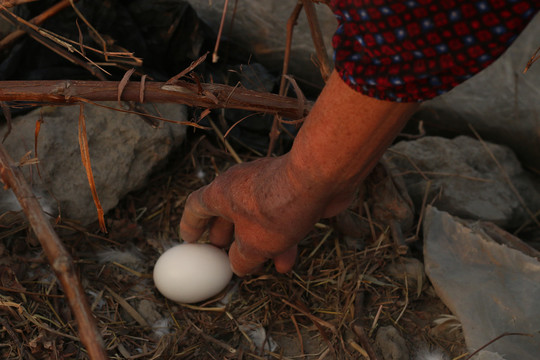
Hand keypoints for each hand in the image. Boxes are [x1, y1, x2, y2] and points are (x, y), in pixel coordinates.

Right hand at [179, 155, 352, 275]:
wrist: (318, 178)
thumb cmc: (277, 209)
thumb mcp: (254, 245)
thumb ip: (241, 260)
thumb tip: (239, 265)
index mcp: (221, 192)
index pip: (196, 206)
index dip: (190, 225)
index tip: (190, 240)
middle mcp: (240, 183)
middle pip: (226, 211)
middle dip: (226, 236)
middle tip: (224, 253)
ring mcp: (266, 183)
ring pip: (255, 217)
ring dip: (257, 242)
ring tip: (261, 265)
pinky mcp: (290, 188)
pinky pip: (278, 215)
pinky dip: (279, 236)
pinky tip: (287, 259)